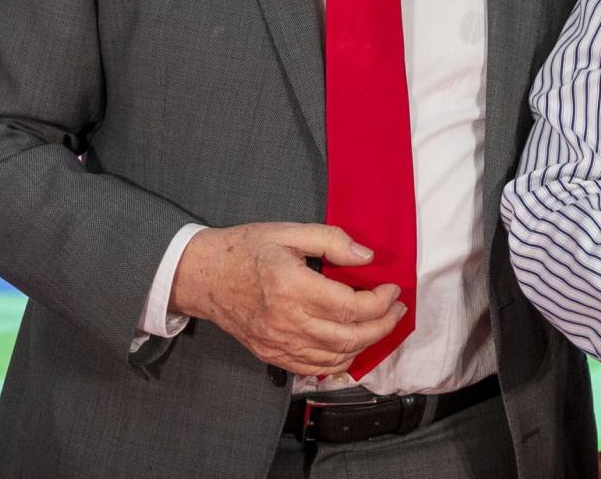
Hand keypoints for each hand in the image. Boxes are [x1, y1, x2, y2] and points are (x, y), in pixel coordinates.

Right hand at [169, 222, 406, 377]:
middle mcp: (287, 321)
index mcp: (292, 286)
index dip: (380, 302)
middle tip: (397, 310)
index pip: (350, 306)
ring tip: (380, 325)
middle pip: (350, 337)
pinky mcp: (272, 355)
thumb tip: (366, 257)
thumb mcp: (289, 232)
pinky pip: (314, 369)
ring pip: (336, 357)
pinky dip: (340, 361)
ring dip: (366, 344)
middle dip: (383, 325)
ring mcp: (278, 343)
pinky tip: (351, 345)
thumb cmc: (245, 250)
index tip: (392, 289)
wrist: (203, 276)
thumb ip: (331, 240)